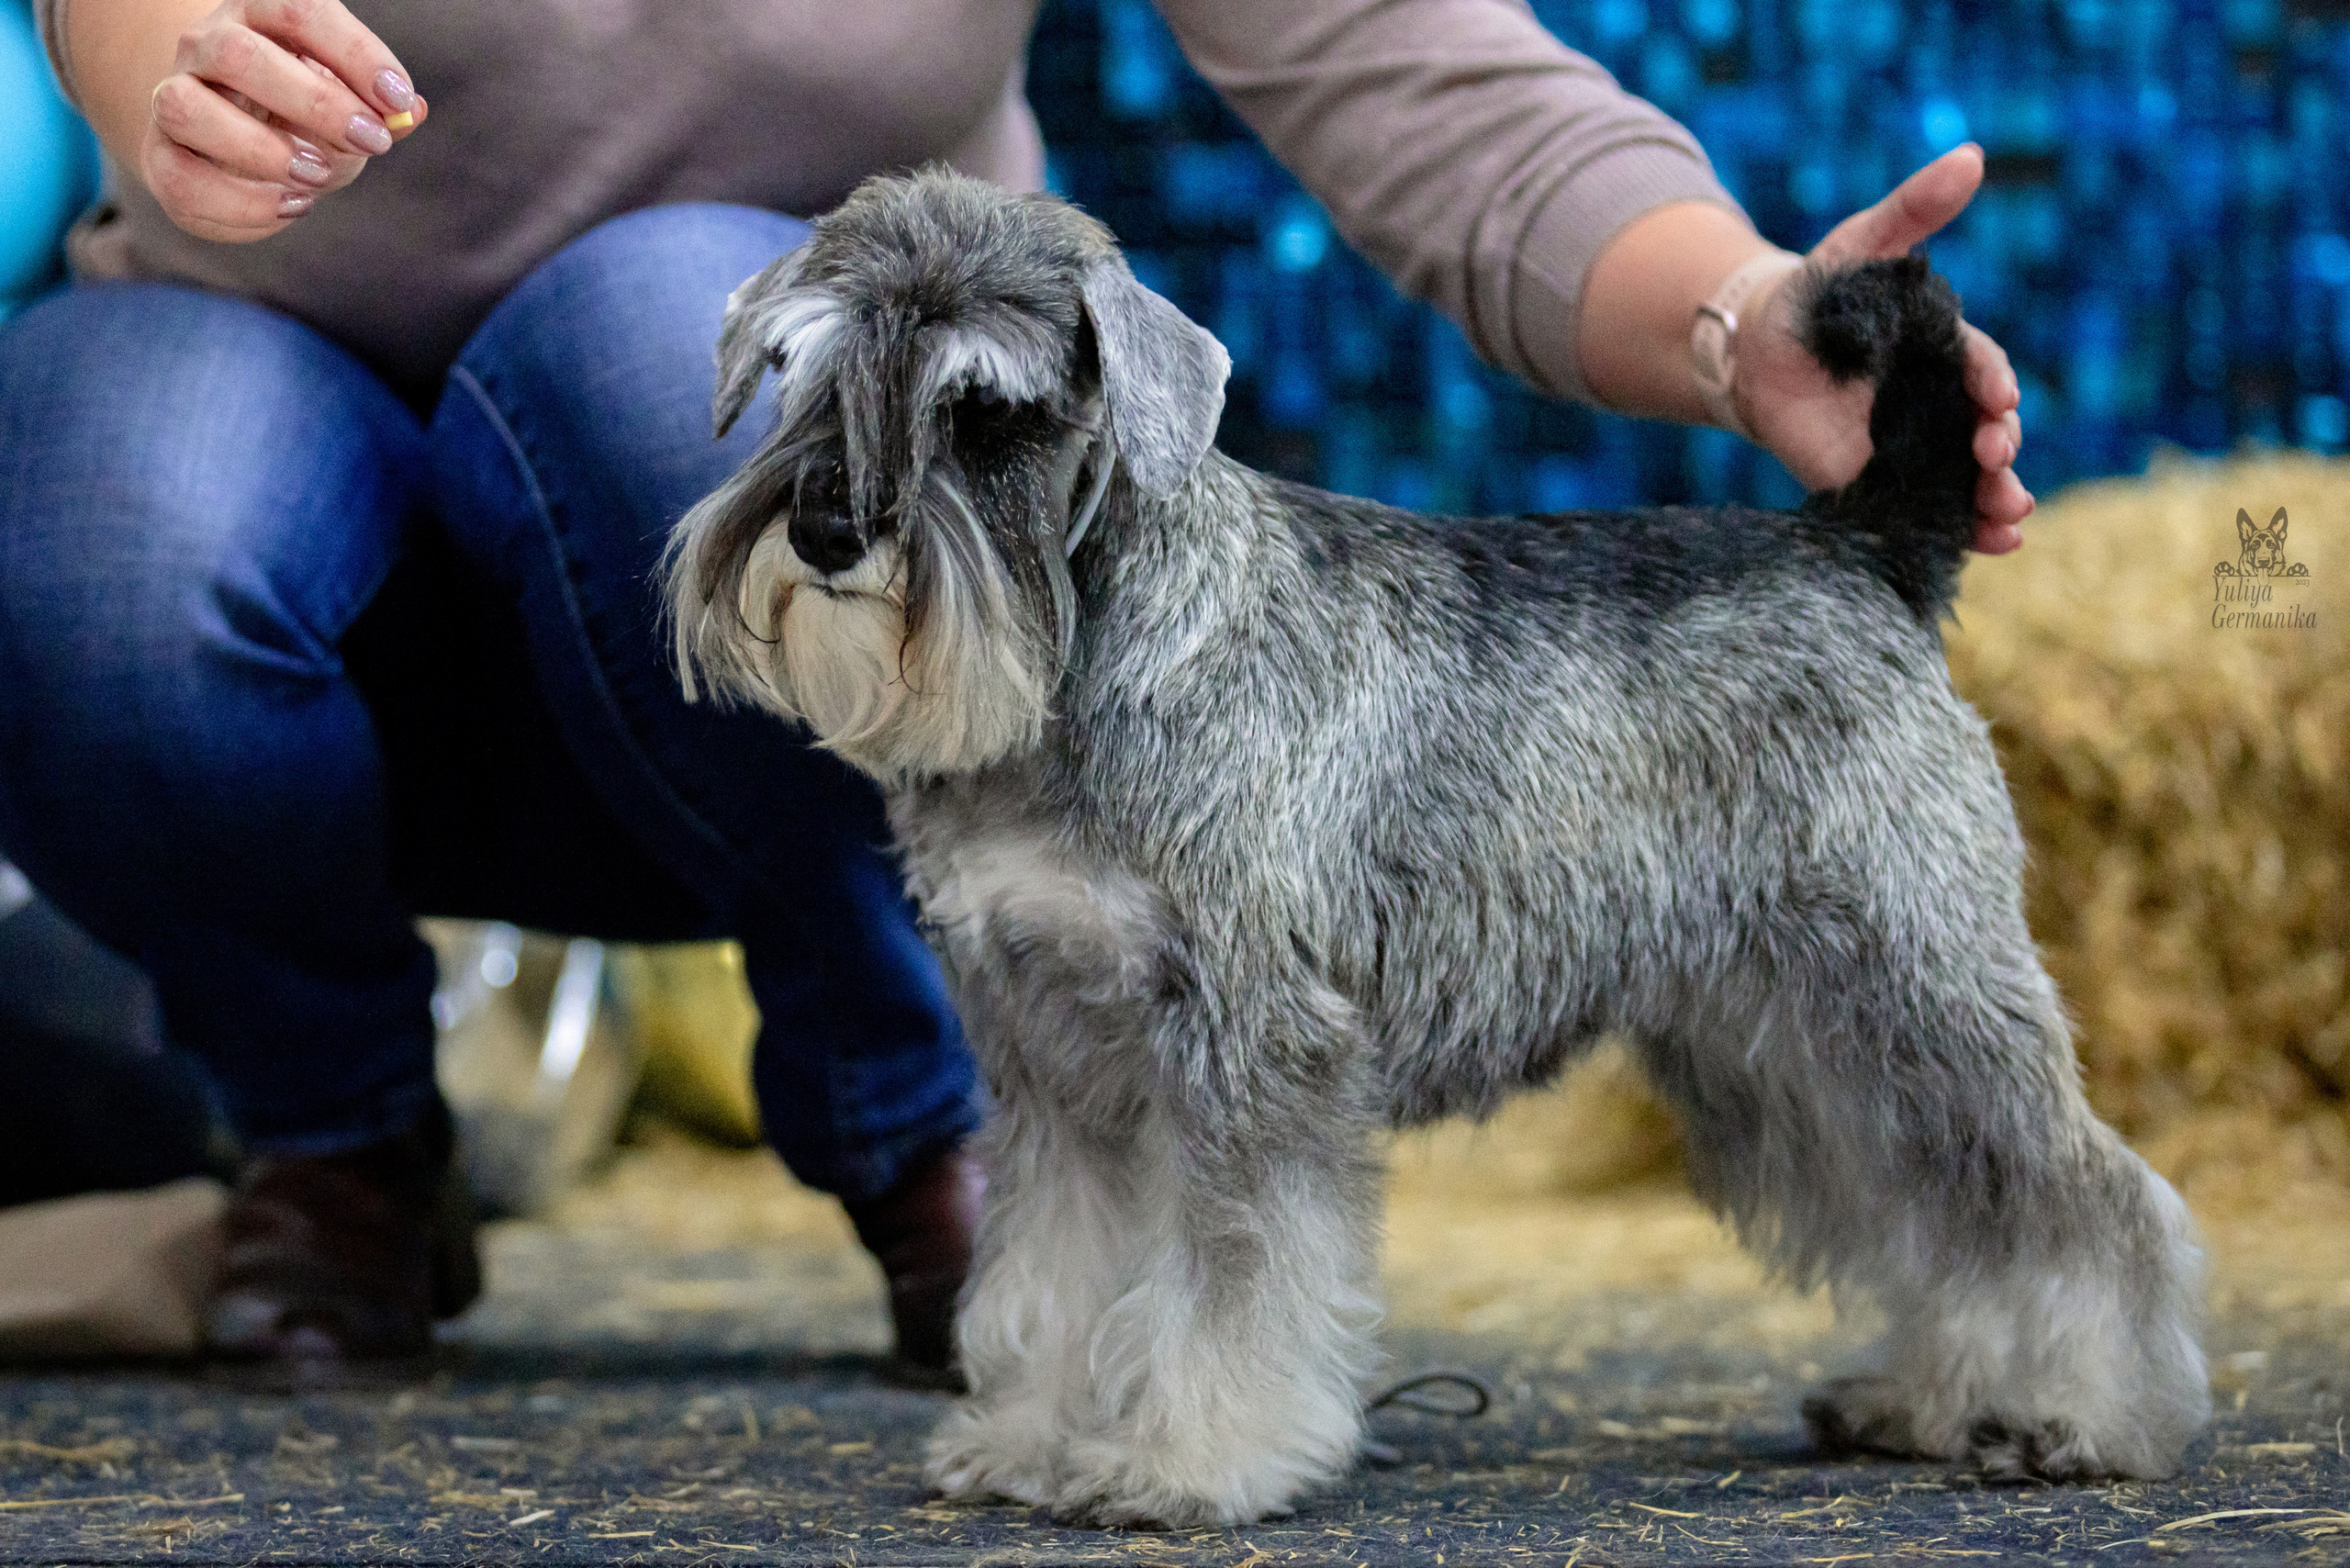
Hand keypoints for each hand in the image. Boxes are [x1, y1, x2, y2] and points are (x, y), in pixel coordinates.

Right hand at [140, 0, 424, 242]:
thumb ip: (381, 109)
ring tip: (317, 176)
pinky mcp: (161, 157)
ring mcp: (173, 97)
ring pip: (187, 109)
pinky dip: (245, 204)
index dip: (353, 53)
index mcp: (257, 15)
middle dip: (315, 104)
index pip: (297, 8)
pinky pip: (183, 180)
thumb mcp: (350, 106)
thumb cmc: (302, 116)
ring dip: (264, 151)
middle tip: (371, 141)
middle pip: (237, 54)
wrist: (237, 146)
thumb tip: (412, 112)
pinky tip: (293, 206)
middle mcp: (205, 46)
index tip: (397, 99)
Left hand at [1732, 145, 2030, 552]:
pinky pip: (1921, 511)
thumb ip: (1913, 207)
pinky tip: (1982, 548)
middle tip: (1999, 463)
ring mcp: (1912, 447)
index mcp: (1945, 348)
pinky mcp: (1873, 481)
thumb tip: (1973, 155)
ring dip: (1995, 502)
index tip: (1996, 399)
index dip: (1993, 385)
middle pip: (1987, 433)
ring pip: (1967, 480)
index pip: (1981, 368)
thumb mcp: (1861, 242)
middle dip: (2002, 453)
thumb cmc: (1818, 288)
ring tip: (2009, 521)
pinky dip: (1956, 532)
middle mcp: (1938, 403)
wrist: (1753, 343)